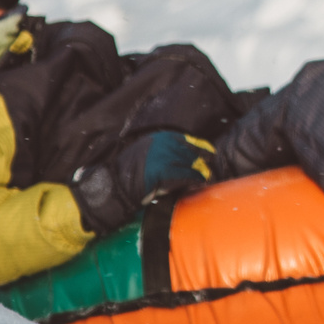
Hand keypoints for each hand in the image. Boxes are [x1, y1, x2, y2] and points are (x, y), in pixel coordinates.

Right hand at [70, 130, 215, 232]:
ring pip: (191, 166)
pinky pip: (187, 177)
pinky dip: (193, 182)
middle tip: (206, 171)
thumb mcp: (148, 153)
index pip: (188, 141)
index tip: (209, 155)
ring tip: (201, 180)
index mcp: (160, 138)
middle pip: (192, 153)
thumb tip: (192, 154)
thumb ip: (167, 150)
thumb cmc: (131, 172)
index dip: (200, 149)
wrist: (114, 185)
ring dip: (198, 174)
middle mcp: (164, 144)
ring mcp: (164, 157)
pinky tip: (195, 185)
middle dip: (199, 163)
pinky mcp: (165, 173)